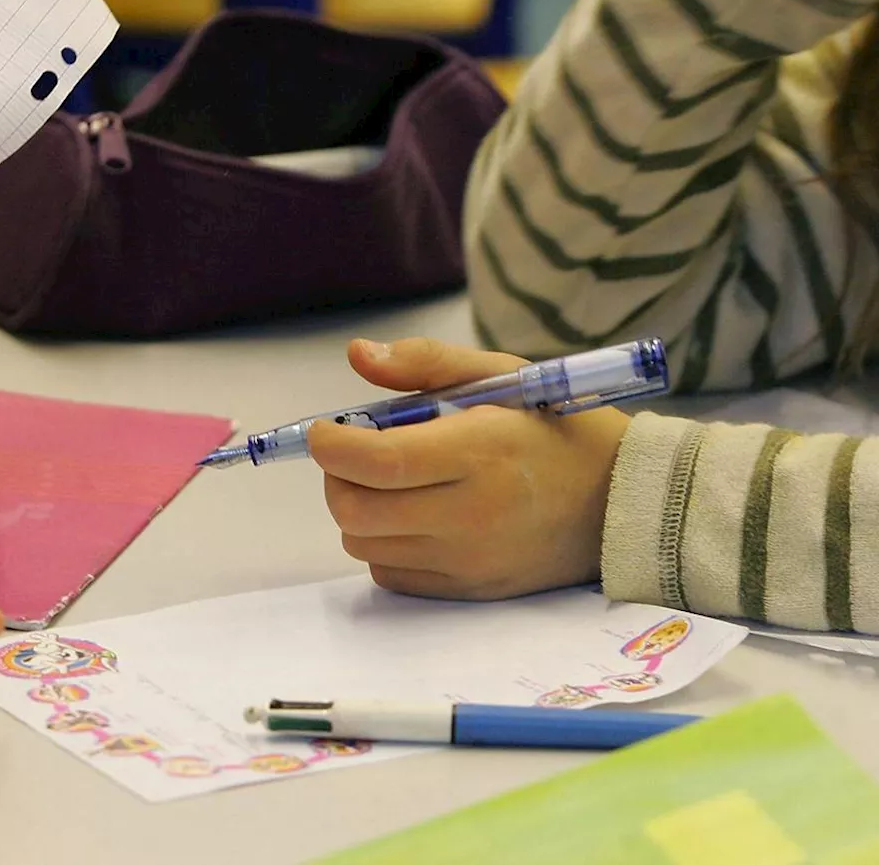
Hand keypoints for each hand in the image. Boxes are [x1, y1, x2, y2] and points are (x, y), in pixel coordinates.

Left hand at [310, 338, 630, 600]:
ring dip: (359, 509)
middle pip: (356, 510)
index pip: (379, 461)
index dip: (333, 445)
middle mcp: (473, 513)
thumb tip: (357, 355)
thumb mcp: (501, 375)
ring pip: (364, 543)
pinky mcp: (470, 591)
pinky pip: (390, 573)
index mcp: (481, 451)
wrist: (621, 501)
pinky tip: (414, 515)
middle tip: (355, 454)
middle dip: (337, 477)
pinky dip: (384, 543)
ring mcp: (470, 560)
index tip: (325, 431)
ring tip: (392, 482)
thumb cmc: (556, 427)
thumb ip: (425, 363)